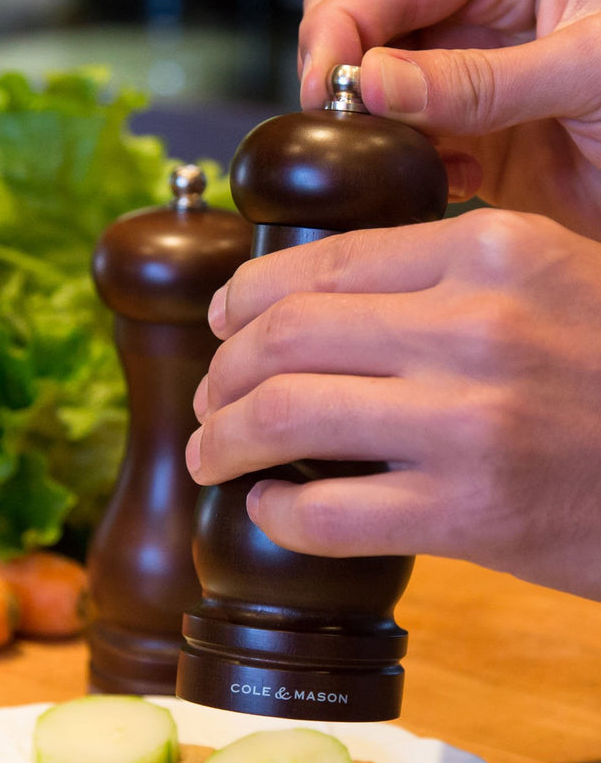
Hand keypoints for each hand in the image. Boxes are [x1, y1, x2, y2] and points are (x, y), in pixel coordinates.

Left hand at [186, 209, 600, 601]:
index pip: (321, 263)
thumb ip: (451, 278)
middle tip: (210, 399)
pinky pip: (324, 512)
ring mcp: (468, 421)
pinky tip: (268, 509)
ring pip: (285, 415)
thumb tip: (322, 307)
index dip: (244, 299)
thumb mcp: (552, 283)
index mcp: (493, 250)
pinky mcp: (468, 513)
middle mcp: (474, 324)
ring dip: (223, 439)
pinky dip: (275, 513)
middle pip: (284, 336)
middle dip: (222, 372)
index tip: (221, 324)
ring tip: (212, 453)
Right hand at [297, 0, 600, 238]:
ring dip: (373, 125)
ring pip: (378, 92)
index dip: (347, 23)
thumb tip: (379, 81)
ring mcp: (472, 82)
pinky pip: (409, 150)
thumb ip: (480, 78)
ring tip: (401, 152)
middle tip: (347, 115)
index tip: (330, 81)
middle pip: (365, 16)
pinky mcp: (476, 145)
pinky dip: (407, 168)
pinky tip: (445, 178)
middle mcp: (482, 14)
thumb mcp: (591, 67)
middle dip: (343, 63)